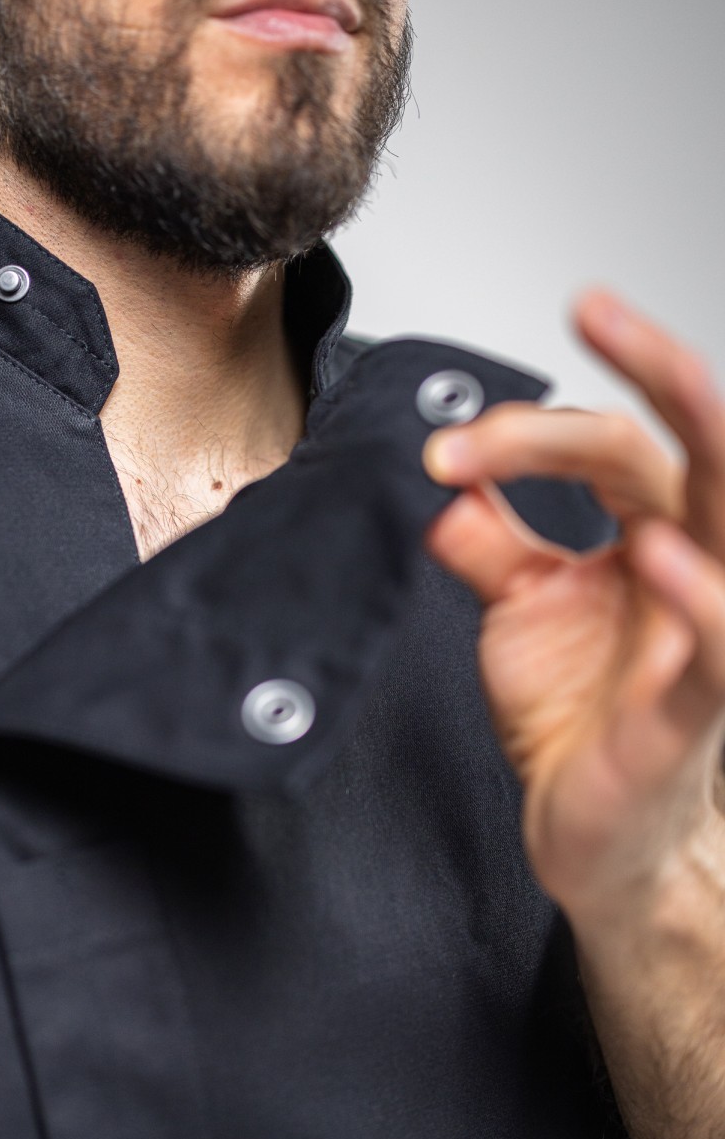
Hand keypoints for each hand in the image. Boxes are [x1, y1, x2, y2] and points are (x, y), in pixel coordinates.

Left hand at [421, 293, 724, 925]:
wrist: (585, 830)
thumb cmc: (574, 719)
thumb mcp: (518, 612)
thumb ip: (489, 543)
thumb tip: (441, 481)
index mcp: (651, 534)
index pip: (611, 445)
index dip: (525, 433)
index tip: (442, 449)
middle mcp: (692, 567)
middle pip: (696, 448)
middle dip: (654, 368)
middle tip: (595, 308)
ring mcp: (706, 633)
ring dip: (695, 454)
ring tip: (644, 399)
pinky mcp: (697, 707)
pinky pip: (721, 644)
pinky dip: (697, 595)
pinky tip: (654, 554)